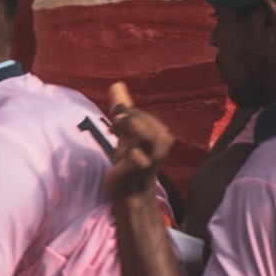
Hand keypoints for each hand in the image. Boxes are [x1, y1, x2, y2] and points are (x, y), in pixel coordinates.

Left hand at [103, 82, 173, 202]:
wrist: (127, 191)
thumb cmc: (130, 161)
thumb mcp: (125, 133)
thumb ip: (123, 109)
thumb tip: (117, 84)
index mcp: (159, 134)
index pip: (142, 116)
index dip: (127, 114)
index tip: (115, 122)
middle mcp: (160, 146)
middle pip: (150, 124)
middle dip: (131, 118)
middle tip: (115, 120)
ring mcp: (151, 160)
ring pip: (152, 139)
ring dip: (135, 128)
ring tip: (119, 123)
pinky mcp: (140, 172)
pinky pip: (140, 161)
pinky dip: (134, 155)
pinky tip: (125, 154)